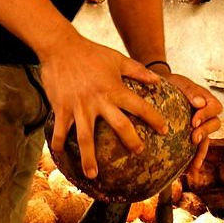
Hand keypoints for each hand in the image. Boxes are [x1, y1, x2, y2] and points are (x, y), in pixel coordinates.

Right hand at [39, 35, 167, 178]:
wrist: (60, 47)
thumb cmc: (91, 52)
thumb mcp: (117, 59)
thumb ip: (138, 71)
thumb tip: (158, 80)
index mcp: (114, 89)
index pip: (140, 107)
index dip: (154, 119)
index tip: (164, 130)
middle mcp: (98, 101)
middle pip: (119, 126)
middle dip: (131, 142)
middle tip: (138, 153)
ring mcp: (78, 107)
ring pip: (85, 138)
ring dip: (89, 158)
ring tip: (93, 175)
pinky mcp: (61, 109)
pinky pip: (59, 132)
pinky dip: (58, 145)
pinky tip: (61, 157)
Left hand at [162, 72, 222, 173]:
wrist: (159, 90)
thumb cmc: (172, 84)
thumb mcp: (180, 82)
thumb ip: (190, 91)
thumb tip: (200, 103)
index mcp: (207, 100)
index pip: (214, 108)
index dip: (206, 115)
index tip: (194, 121)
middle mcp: (206, 114)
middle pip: (215, 124)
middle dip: (205, 132)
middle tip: (193, 138)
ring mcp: (200, 126)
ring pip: (207, 139)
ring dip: (202, 151)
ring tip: (194, 163)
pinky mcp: (192, 136)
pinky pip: (198, 148)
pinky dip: (195, 158)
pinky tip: (190, 170)